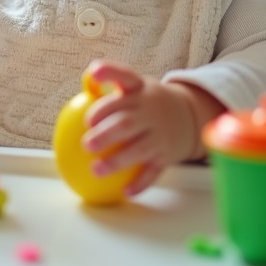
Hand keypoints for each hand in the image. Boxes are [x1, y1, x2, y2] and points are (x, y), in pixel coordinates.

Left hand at [81, 60, 222, 195]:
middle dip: (106, 133)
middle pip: (126, 121)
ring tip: (95, 170)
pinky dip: (140, 182)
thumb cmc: (147, 103)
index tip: (93, 76)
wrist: (189, 115)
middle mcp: (150, 110)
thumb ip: (108, 92)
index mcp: (139, 89)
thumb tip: (75, 93)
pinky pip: (153, 171)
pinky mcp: (167, 154)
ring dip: (116, 161)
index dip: (109, 73)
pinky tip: (125, 192)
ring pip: (138, 149)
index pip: (125, 76)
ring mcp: (160, 133)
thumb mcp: (134, 89)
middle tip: (86, 144)